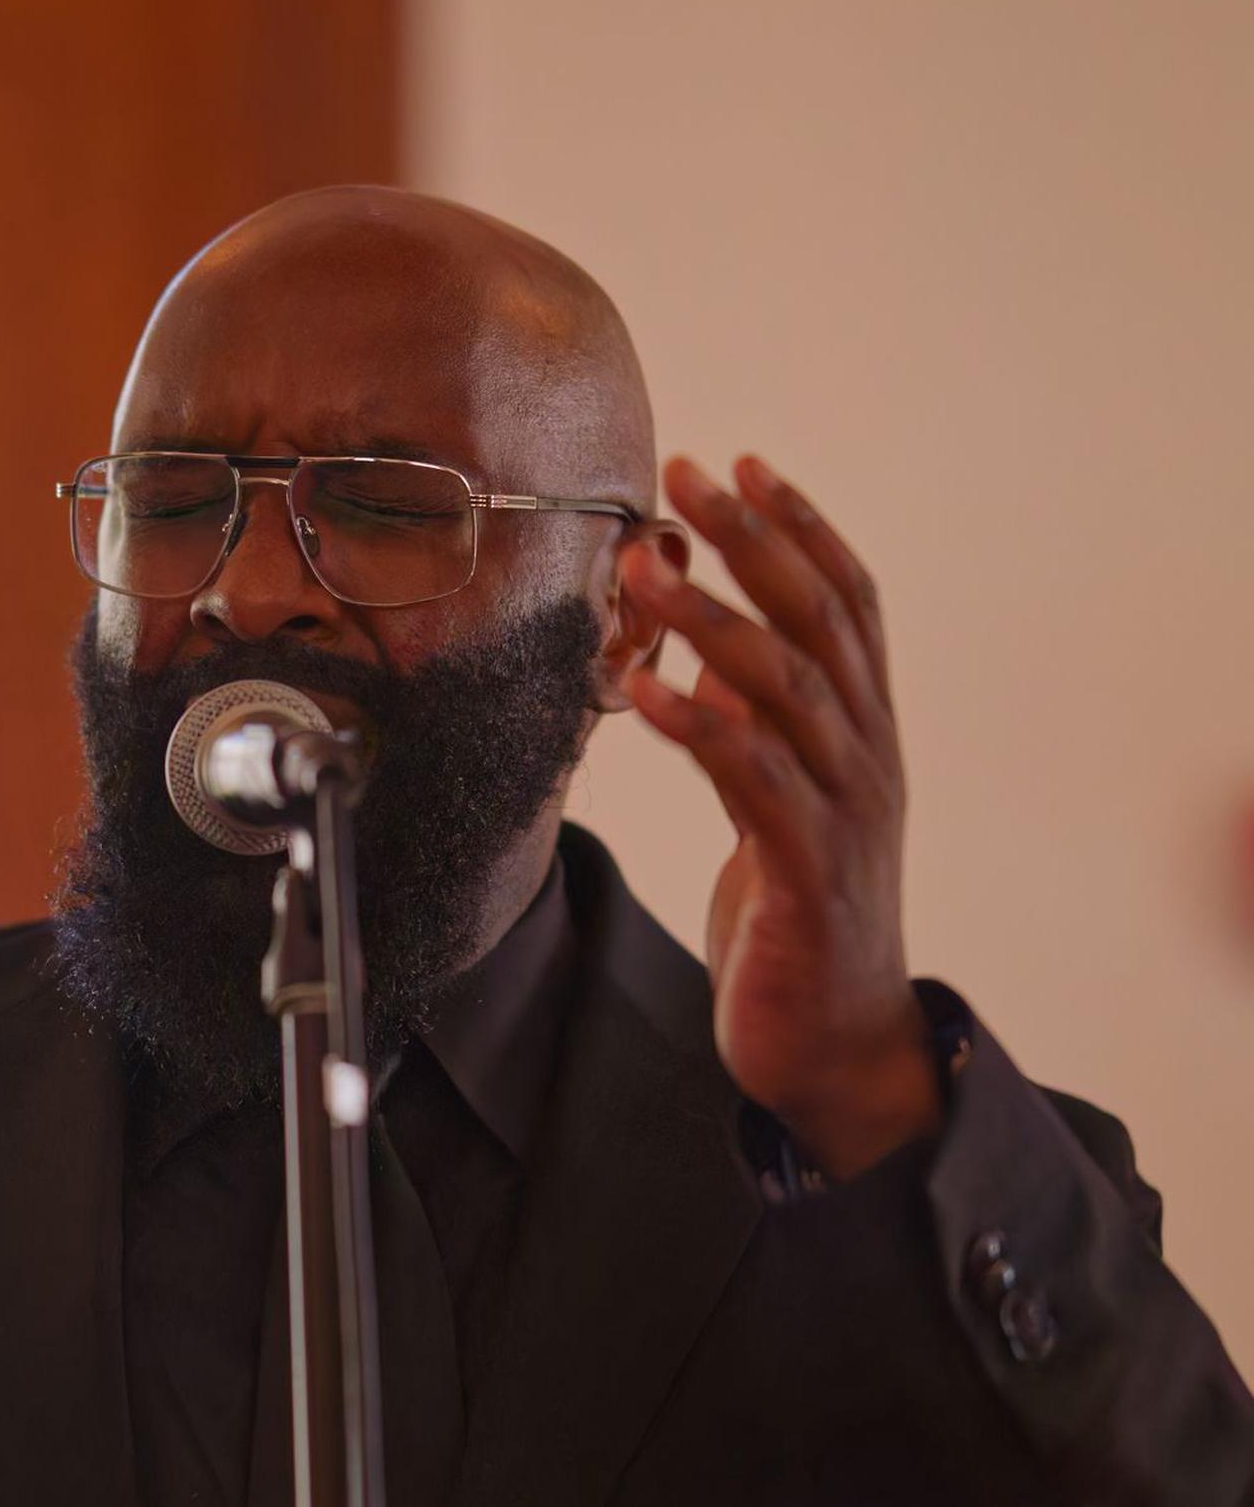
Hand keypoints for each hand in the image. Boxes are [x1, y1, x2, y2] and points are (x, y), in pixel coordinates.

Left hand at [620, 453, 939, 1178]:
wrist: (835, 1044)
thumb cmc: (800, 920)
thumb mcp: (776, 807)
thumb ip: (753, 731)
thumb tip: (700, 657)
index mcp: (864, 735)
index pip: (847, 604)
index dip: (800, 527)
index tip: (742, 463)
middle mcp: (866, 758)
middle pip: (817, 621)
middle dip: (753, 540)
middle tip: (689, 476)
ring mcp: (842, 813)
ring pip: (782, 688)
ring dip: (709, 619)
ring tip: (641, 569)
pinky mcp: (805, 872)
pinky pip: (751, 780)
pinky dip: (697, 726)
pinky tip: (642, 689)